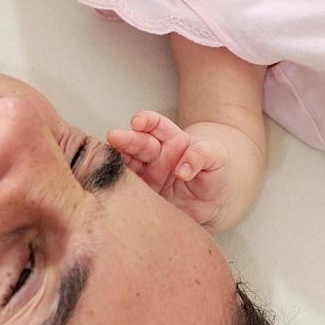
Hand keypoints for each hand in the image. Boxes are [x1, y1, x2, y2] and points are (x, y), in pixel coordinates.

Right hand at [108, 110, 234, 226]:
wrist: (216, 203)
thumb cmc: (215, 173)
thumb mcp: (217, 158)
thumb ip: (202, 155)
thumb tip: (182, 169)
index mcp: (172, 140)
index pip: (156, 125)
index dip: (146, 121)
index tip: (138, 122)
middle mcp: (155, 155)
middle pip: (137, 144)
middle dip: (125, 139)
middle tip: (114, 137)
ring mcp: (147, 175)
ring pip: (128, 165)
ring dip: (117, 161)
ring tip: (108, 160)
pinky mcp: (143, 196)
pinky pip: (128, 190)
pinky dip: (118, 186)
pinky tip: (112, 184)